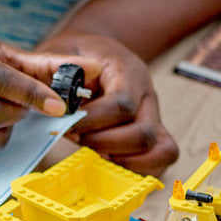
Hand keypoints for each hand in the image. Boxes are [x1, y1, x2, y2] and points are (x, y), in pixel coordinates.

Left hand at [37, 31, 178, 176]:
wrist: (96, 53)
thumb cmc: (80, 55)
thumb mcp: (64, 51)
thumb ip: (58, 72)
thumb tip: (59, 100)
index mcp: (129, 72)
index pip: (122, 103)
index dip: (94, 121)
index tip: (69, 125)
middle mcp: (147, 97)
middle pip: (144, 134)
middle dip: (107, 145)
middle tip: (81, 141)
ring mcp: (154, 118)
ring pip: (162, 151)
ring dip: (126, 162)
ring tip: (97, 154)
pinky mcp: (153, 136)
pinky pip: (160, 160)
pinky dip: (137, 169)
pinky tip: (109, 162)